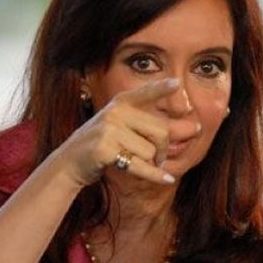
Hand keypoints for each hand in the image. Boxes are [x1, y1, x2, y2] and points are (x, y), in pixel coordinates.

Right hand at [54, 78, 198, 185]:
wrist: (69, 163)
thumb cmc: (103, 146)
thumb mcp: (122, 129)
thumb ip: (152, 127)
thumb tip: (192, 128)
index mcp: (120, 104)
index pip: (144, 94)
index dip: (161, 88)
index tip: (177, 83)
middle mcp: (115, 112)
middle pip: (160, 131)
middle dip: (163, 150)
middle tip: (157, 159)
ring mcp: (108, 129)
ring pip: (150, 151)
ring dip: (151, 164)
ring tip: (137, 164)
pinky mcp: (104, 149)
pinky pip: (140, 165)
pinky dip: (154, 175)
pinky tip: (167, 179)